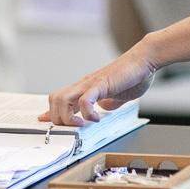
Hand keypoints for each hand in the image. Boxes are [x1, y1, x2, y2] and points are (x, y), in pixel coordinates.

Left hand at [42, 42, 158, 126]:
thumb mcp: (119, 95)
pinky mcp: (101, 84)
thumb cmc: (134, 75)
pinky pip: (85, 99)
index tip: (44, 120)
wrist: (144, 59)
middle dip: (58, 118)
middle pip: (55, 99)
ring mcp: (91, 83)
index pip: (62, 99)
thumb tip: (104, 109)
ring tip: (81, 125)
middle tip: (73, 129)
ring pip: (63, 98)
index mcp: (87, 88)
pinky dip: (87, 112)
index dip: (52, 111)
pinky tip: (96, 118)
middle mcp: (85, 84)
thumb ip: (109, 102)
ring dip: (67, 116)